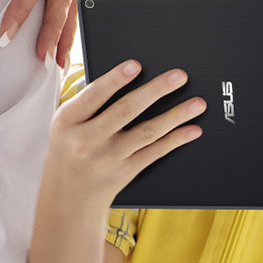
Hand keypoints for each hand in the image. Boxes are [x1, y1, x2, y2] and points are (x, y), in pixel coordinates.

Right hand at [46, 61, 203, 208]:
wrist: (69, 197)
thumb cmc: (70, 151)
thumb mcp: (65, 125)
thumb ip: (88, 102)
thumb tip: (125, 77)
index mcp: (68, 121)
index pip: (94, 95)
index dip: (116, 79)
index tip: (136, 65)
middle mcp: (87, 140)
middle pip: (126, 110)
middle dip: (156, 90)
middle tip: (179, 76)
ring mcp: (108, 158)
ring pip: (147, 132)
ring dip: (176, 116)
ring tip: (197, 103)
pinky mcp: (125, 172)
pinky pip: (155, 153)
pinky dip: (175, 140)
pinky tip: (191, 130)